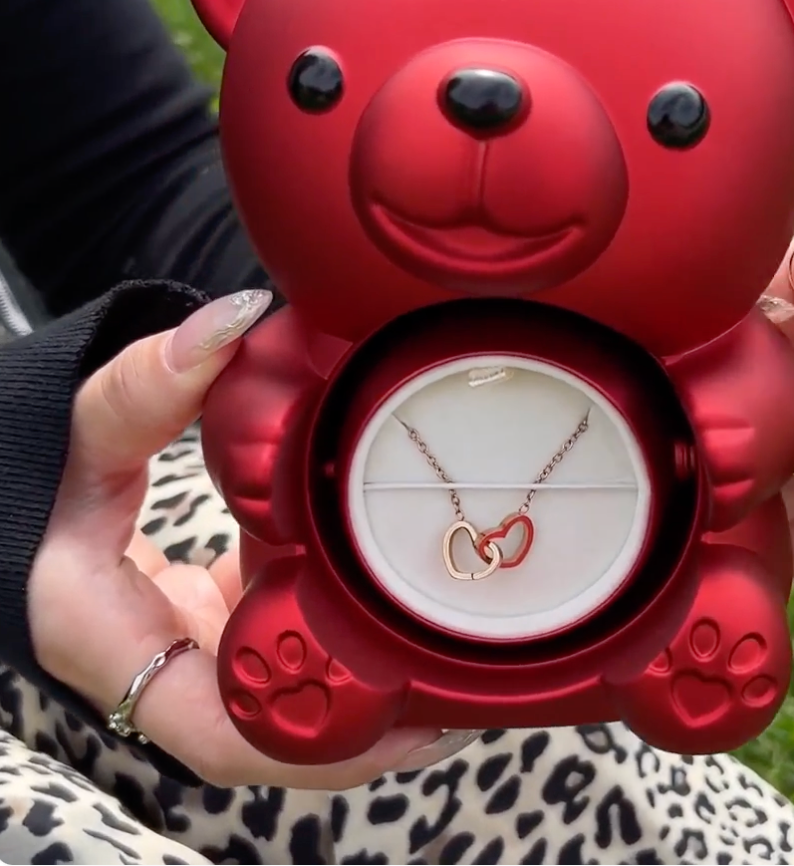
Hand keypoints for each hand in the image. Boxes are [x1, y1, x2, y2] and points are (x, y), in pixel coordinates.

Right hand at [28, 291, 474, 788]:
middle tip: (476, 687)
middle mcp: (171, 674)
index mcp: (123, 655)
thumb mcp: (82, 435)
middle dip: (383, 721)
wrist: (39, 498)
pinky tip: (415, 603)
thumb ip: (143, 386)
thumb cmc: (50, 483)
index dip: (329, 742)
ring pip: (304, 692)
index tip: (425, 717)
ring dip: (382, 684)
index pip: (231, 735)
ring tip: (470, 651)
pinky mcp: (232, 625)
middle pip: (290, 732)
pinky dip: (356, 634)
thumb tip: (230, 324)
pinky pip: (301, 643)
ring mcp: (208, 652)